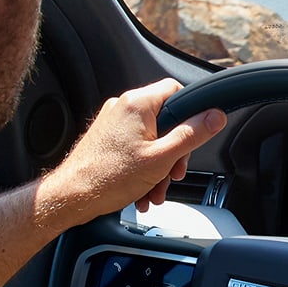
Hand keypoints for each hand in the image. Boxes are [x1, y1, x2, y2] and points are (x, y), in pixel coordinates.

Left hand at [43, 78, 226, 220]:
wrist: (72, 196)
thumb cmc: (107, 178)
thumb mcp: (162, 158)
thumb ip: (192, 135)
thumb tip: (215, 116)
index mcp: (137, 104)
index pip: (176, 90)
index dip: (192, 113)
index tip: (198, 134)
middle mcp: (123, 107)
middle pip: (166, 120)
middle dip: (175, 151)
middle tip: (173, 172)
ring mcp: (114, 123)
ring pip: (152, 138)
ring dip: (160, 166)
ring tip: (155, 188)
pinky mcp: (108, 138)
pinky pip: (137, 148)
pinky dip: (145, 167)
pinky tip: (143, 189)